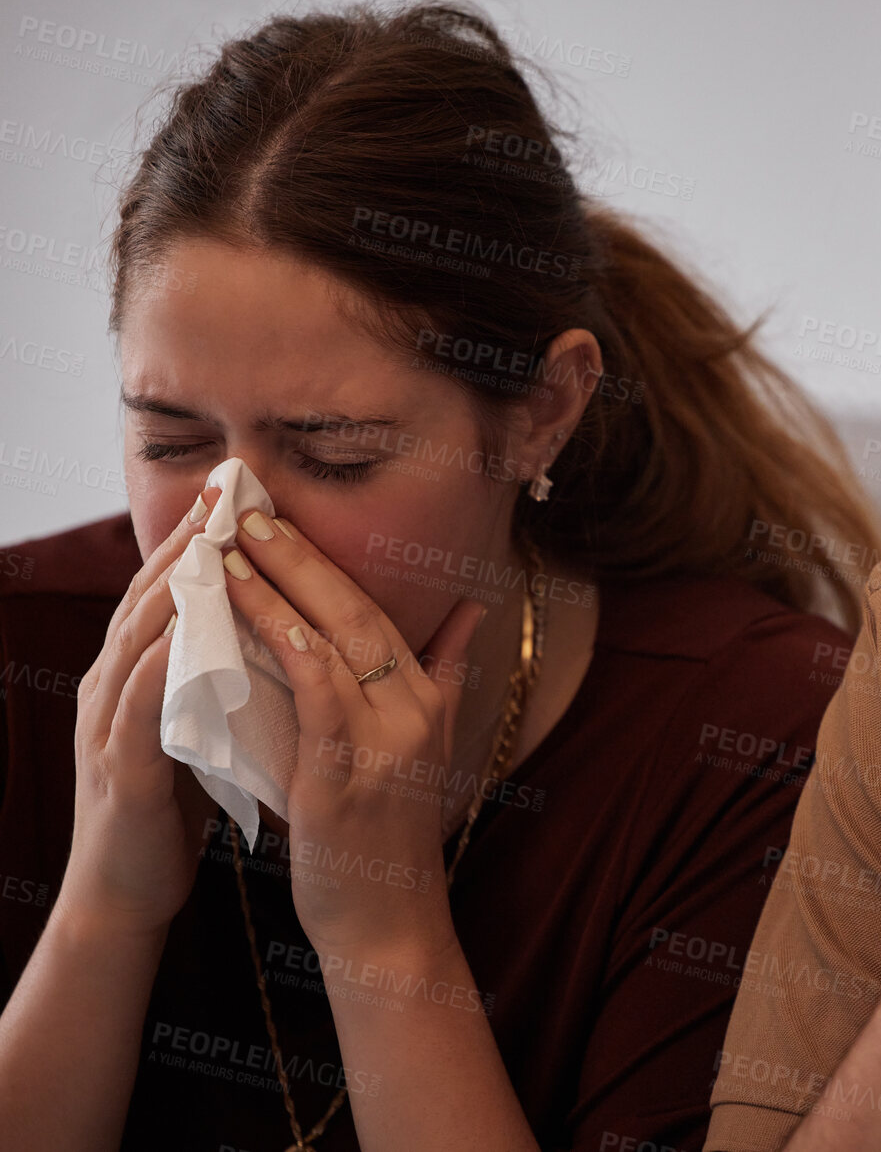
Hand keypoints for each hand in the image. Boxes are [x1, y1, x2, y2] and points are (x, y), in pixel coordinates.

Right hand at [66, 488, 223, 937]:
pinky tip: (180, 640)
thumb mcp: (203, 724)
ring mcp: (108, 727)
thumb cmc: (172, 806)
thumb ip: (223, 673)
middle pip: (149, 600)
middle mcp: (114, 687)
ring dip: (172, 592)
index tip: (236, 490)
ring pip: (137, 643)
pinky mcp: (118, 771)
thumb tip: (272, 626)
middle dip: (185, 545)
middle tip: (222, 492)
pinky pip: (137, 711)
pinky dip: (157, 669)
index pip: (171, 592)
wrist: (129, 890)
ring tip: (209, 545)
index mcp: (139, 674)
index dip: (200, 541)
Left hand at [221, 511, 485, 961]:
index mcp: (428, 700)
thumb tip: (474, 610)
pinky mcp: (350, 774)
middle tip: (249, 509)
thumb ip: (447, 673)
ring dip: (281, 589)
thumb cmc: (388, 838)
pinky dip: (289, 646)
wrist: (387, 923)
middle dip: (301, 556)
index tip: (279, 517)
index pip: (376, 610)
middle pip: (357, 612)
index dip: (328, 561)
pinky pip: (320, 693)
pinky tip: (253, 614)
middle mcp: (416, 711)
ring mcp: (387, 742)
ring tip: (233, 547)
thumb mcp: (427, 748)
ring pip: (335, 642)